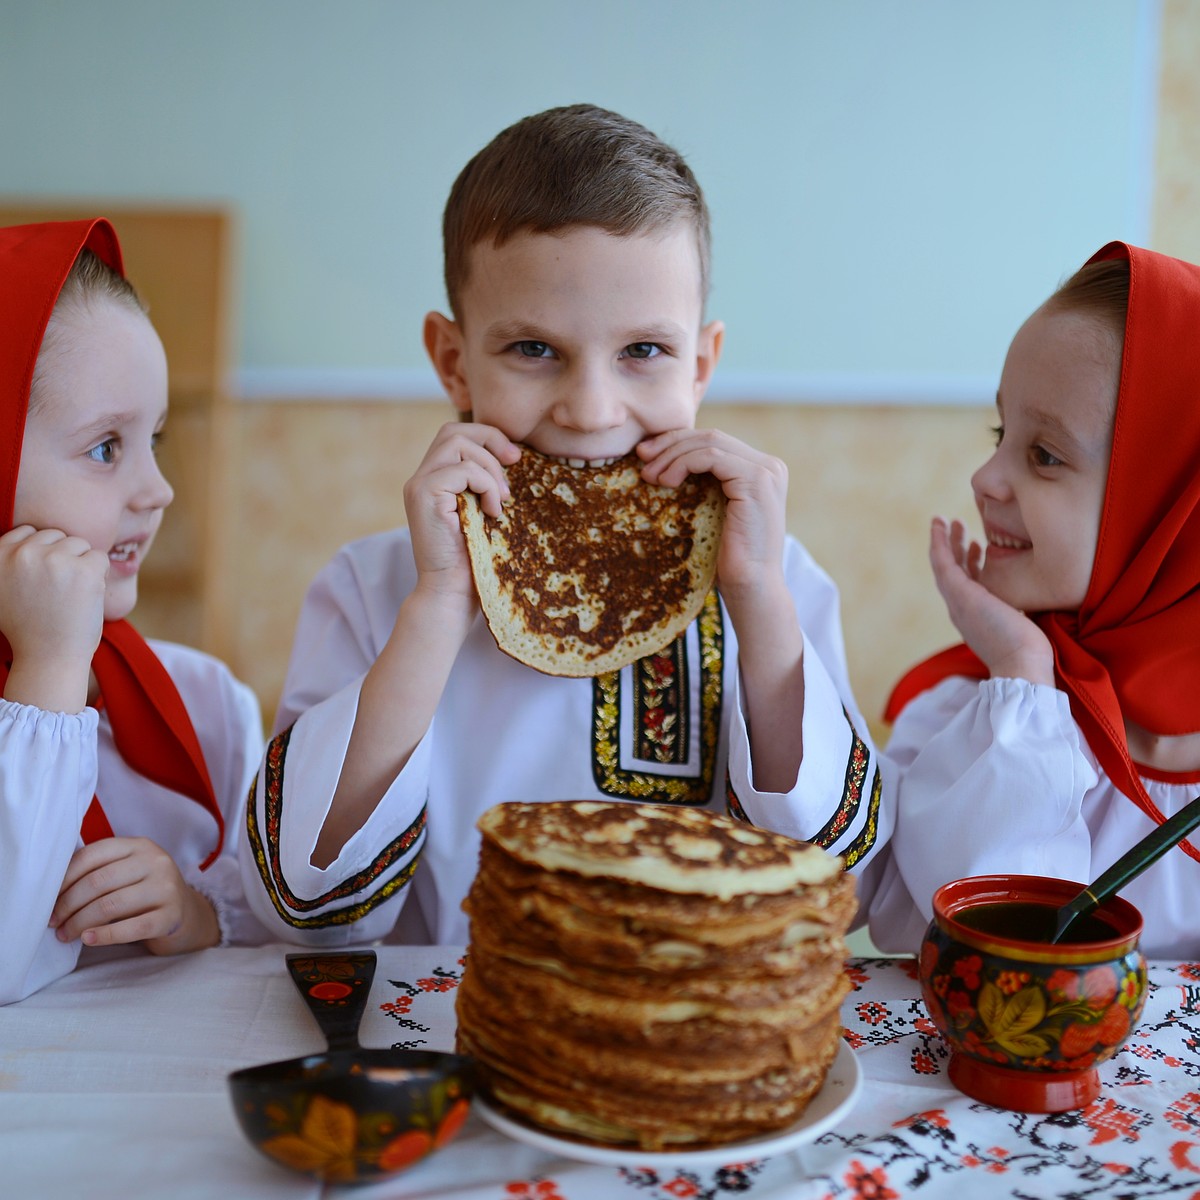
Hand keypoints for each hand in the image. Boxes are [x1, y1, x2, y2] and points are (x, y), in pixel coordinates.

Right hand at [0, 525, 106, 709]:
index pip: (27, 532)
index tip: (45, 577)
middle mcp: (22, 554)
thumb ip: (10, 562)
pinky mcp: (83, 569)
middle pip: (54, 535)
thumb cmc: (29, 627)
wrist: (48, 656)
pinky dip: (99, 574)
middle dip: (62, 557)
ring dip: (81, 564)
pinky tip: (86, 595)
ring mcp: (53, 560)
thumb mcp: (3, 591)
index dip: (42, 552)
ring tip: (70, 594)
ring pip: (78, 543)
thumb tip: (25, 540)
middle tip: (58, 590)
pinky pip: (99, 556)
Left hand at [51, 837, 218, 954]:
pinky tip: (88, 939)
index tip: (48, 899)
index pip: (92, 855)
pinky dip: (105, 935)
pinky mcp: (171, 915)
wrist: (184, 912)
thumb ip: (99, 871)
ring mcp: (166, 887)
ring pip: (111, 905)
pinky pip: (132, 928)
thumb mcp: (127, 872)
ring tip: (65, 935)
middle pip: (99, 882)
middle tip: (53, 922)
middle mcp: (156, 861)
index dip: (64, 879)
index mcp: (139, 845)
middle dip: (68, 905)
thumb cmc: (142, 892)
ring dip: (80, 923)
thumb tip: (51, 890)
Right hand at [402, 422, 521, 596]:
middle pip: (453, 430)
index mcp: (432, 481)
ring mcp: (418, 486)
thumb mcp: (481, 513)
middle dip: (490, 440)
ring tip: (501, 501)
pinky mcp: (424, 495)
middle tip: (515, 463)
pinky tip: (492, 512)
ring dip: (490, 469)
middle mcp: (419, 479)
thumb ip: (483, 485)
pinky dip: (486, 486)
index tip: (514, 458)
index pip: (455, 436)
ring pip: (458, 445)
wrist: (451, 593)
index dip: (487, 437)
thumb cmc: (472, 560)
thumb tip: (512, 456)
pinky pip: (463, 470)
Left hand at [637, 428, 787, 598]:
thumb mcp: (713, 513)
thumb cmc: (727, 560)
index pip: (714, 442)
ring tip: (649, 475)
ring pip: (709, 443)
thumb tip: (662, 461)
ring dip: (672, 455)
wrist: (751, 588)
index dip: (678, 442)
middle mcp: (769, 466)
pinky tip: (666, 481)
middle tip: (640, 457)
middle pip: (711, 437)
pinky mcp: (757, 480)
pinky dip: (683, 463)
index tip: (646, 455)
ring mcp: (766, 471)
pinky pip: (711, 457)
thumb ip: (704, 485)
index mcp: (760, 470)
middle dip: (671, 443)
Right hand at [930, 516, 1054, 684]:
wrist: (1020, 664)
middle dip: (954, 547)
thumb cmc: (1029, 651)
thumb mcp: (1023, 623)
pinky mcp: (959, 593)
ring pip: (944, 564)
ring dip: (946, 541)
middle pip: (953, 570)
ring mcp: (958, 601)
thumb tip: (1032, 599)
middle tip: (956, 526)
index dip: (968, 562)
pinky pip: (942, 562)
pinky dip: (939, 542)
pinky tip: (941, 525)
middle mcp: (961, 607)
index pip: (967, 582)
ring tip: (950, 521)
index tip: (974, 545)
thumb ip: (1020, 607)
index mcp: (974, 615)